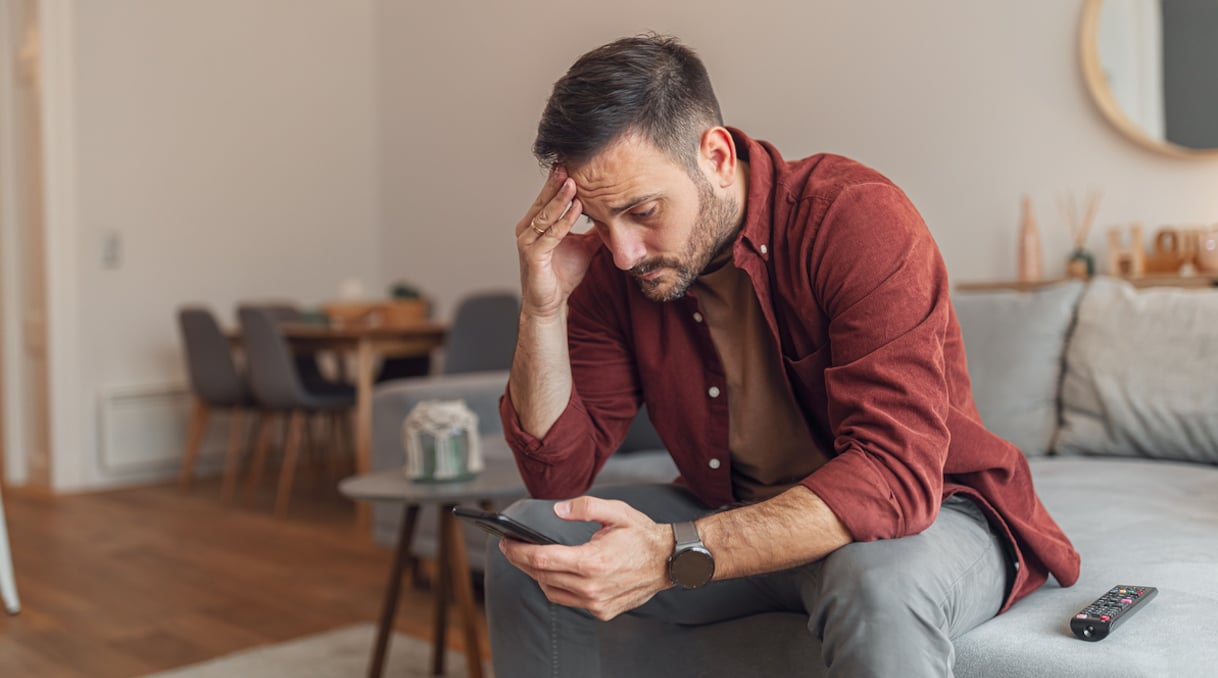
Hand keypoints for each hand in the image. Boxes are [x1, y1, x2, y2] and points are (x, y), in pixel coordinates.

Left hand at [499, 496, 672, 620]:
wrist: (671, 562)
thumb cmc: (643, 535)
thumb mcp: (616, 511)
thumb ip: (584, 507)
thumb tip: (557, 510)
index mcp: (592, 561)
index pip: (541, 559)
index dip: (518, 551)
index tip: (505, 542)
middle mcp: (592, 587)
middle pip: (541, 576)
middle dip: (521, 561)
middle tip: (511, 547)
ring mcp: (597, 603)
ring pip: (552, 592)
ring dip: (538, 576)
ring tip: (531, 559)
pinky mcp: (603, 611)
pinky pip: (569, 601)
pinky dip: (558, 587)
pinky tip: (557, 573)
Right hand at [514, 167, 602, 319]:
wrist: (550, 303)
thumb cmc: (562, 275)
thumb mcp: (583, 246)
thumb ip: (593, 230)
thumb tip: (612, 215)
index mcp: (536, 224)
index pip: (548, 198)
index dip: (559, 182)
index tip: (572, 164)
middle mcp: (528, 229)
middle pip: (544, 201)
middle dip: (557, 183)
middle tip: (569, 163)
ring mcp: (528, 242)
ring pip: (546, 215)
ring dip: (561, 199)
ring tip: (574, 183)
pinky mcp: (533, 256)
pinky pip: (550, 235)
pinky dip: (564, 221)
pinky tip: (576, 209)